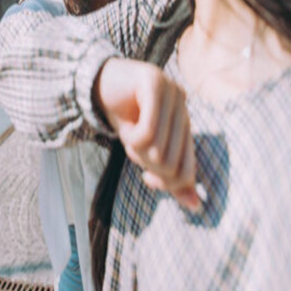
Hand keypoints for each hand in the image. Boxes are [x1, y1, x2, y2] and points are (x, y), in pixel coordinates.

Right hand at [94, 58, 201, 212]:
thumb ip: (169, 175)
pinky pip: (148, 132)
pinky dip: (132, 140)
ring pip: (158, 150)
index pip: (187, 168)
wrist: (94, 83)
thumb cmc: (122, 117)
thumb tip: (196, 206)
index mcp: (184, 122)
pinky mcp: (154, 83)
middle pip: (170, 164)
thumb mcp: (145, 150)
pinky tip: (125, 129)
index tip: (148, 180)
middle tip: (132, 148)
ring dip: (135, 151)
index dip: (168, 183)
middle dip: (146, 164)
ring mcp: (171, 91)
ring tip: (128, 134)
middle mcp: (183, 105)